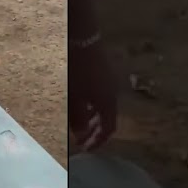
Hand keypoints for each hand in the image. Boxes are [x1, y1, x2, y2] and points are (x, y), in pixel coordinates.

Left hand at [72, 35, 117, 151]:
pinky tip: (81, 104)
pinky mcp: (103, 72)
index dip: (98, 141)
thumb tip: (81, 134)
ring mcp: (110, 82)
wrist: (83, 37)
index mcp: (108, 103)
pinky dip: (92, 106)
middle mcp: (113, 94)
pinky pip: (100, 96)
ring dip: (93, 118)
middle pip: (108, 118)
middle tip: (82, 140)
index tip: (87, 150)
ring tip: (79, 124)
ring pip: (103, 107)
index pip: (109, 129)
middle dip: (95, 131)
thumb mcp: (74, 98)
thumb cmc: (77, 70)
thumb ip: (78, 118)